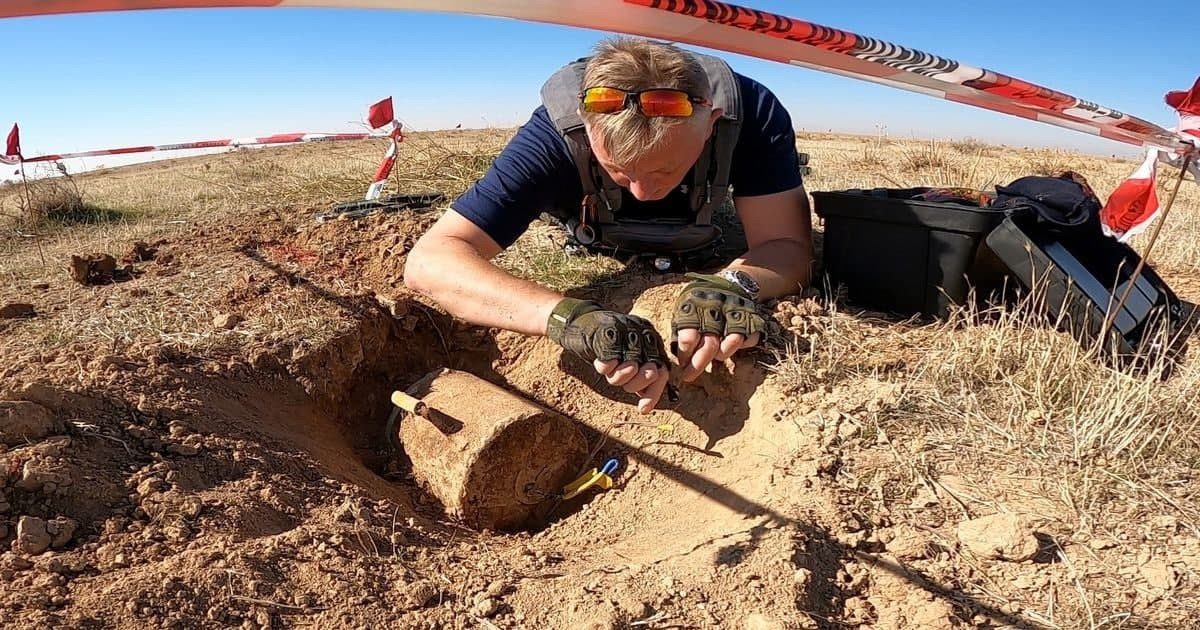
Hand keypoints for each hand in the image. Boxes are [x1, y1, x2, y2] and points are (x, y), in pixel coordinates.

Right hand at [547, 298, 670, 412]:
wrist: (578, 321)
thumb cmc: (603, 344)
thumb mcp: (625, 360)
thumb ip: (638, 377)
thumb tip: (647, 406)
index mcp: (650, 340)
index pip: (662, 370)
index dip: (654, 392)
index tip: (643, 409)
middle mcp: (642, 333)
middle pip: (650, 370)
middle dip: (637, 384)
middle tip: (626, 384)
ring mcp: (625, 329)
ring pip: (631, 366)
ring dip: (619, 377)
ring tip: (610, 372)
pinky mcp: (606, 330)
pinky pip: (610, 358)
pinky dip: (605, 367)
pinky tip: (601, 365)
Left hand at [670, 273, 766, 380]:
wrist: (732, 282)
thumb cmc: (702, 304)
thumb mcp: (685, 309)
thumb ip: (681, 330)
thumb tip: (678, 359)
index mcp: (695, 306)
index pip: (689, 336)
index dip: (684, 354)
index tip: (681, 363)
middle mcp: (716, 309)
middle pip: (709, 344)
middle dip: (698, 365)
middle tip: (689, 376)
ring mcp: (736, 313)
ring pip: (732, 341)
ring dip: (723, 354)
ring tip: (716, 358)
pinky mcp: (753, 318)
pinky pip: (750, 338)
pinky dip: (743, 346)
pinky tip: (734, 347)